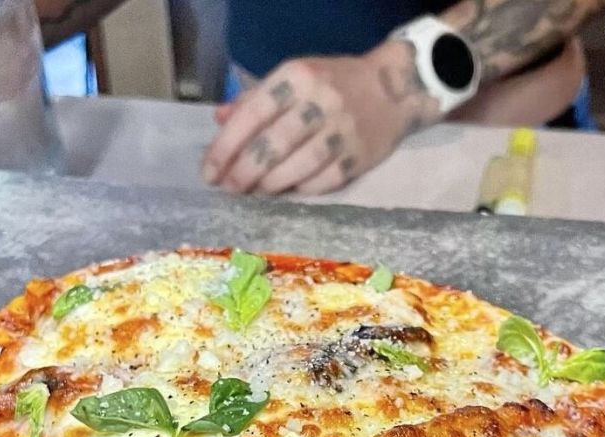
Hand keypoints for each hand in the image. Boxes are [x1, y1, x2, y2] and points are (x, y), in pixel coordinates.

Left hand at [201, 41, 439, 195]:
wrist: (394, 89)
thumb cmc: (333, 83)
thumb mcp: (293, 77)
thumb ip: (255, 99)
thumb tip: (220, 122)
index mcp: (297, 76)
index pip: (253, 114)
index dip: (227, 146)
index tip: (210, 171)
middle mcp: (320, 101)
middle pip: (274, 143)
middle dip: (244, 171)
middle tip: (228, 188)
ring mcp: (344, 130)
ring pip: (299, 165)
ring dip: (271, 184)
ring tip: (253, 193)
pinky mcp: (361, 155)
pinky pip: (325, 180)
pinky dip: (301, 189)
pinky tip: (286, 193)